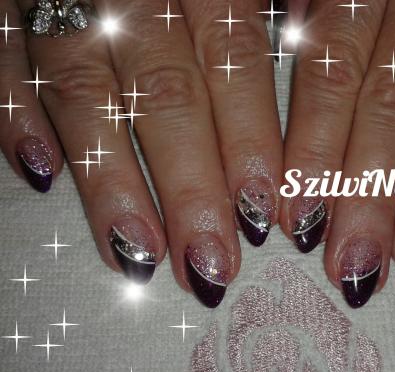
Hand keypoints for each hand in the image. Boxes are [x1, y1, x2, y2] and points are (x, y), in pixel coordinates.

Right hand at [0, 0, 283, 306]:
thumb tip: (301, 96)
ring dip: (111, 178)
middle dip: (190, 185)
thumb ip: (258, 22)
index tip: (266, 213)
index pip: (235, 59)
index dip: (251, 140)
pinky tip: (38, 170)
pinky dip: (12, 109)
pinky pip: (0, 50)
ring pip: (86, 89)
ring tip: (139, 251)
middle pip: (167, 92)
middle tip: (212, 261)